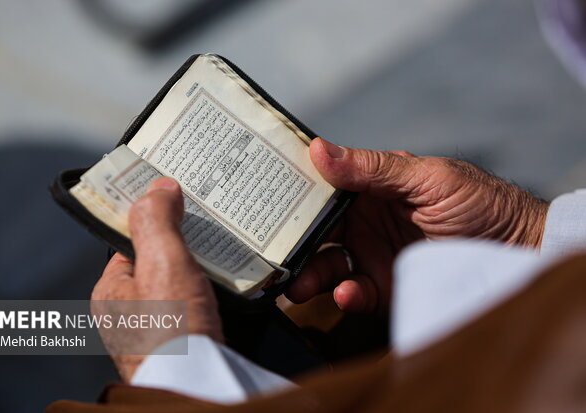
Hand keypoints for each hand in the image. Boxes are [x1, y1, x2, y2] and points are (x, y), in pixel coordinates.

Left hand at [91, 177, 221, 381]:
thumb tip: (158, 187)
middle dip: (185, 245)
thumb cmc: (172, 332)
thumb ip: (157, 221)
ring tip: (227, 253)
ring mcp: (155, 330)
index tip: (180, 202)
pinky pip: (196, 306)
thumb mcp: (164, 263)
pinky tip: (230, 288)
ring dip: (203, 271)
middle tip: (211, 227)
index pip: (132, 241)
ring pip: (181, 284)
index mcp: (112, 290)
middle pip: (159, 262)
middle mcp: (129, 312)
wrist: (196, 387)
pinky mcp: (182, 343)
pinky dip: (212, 294)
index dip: (155, 219)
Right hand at [286, 138, 547, 312]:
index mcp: (370, 187)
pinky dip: (346, 295)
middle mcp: (364, 220)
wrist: (518, 247)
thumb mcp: (427, 177)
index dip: (292, 193)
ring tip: (298, 286)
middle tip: (272, 255)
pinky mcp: (385, 286)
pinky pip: (355, 292)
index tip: (262, 200)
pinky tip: (347, 293)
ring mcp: (372, 253)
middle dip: (292, 243)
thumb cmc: (479, 201)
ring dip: (309, 275)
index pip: (322, 187)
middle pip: (315, 231)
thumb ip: (373, 168)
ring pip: (327, 265)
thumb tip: (318, 149)